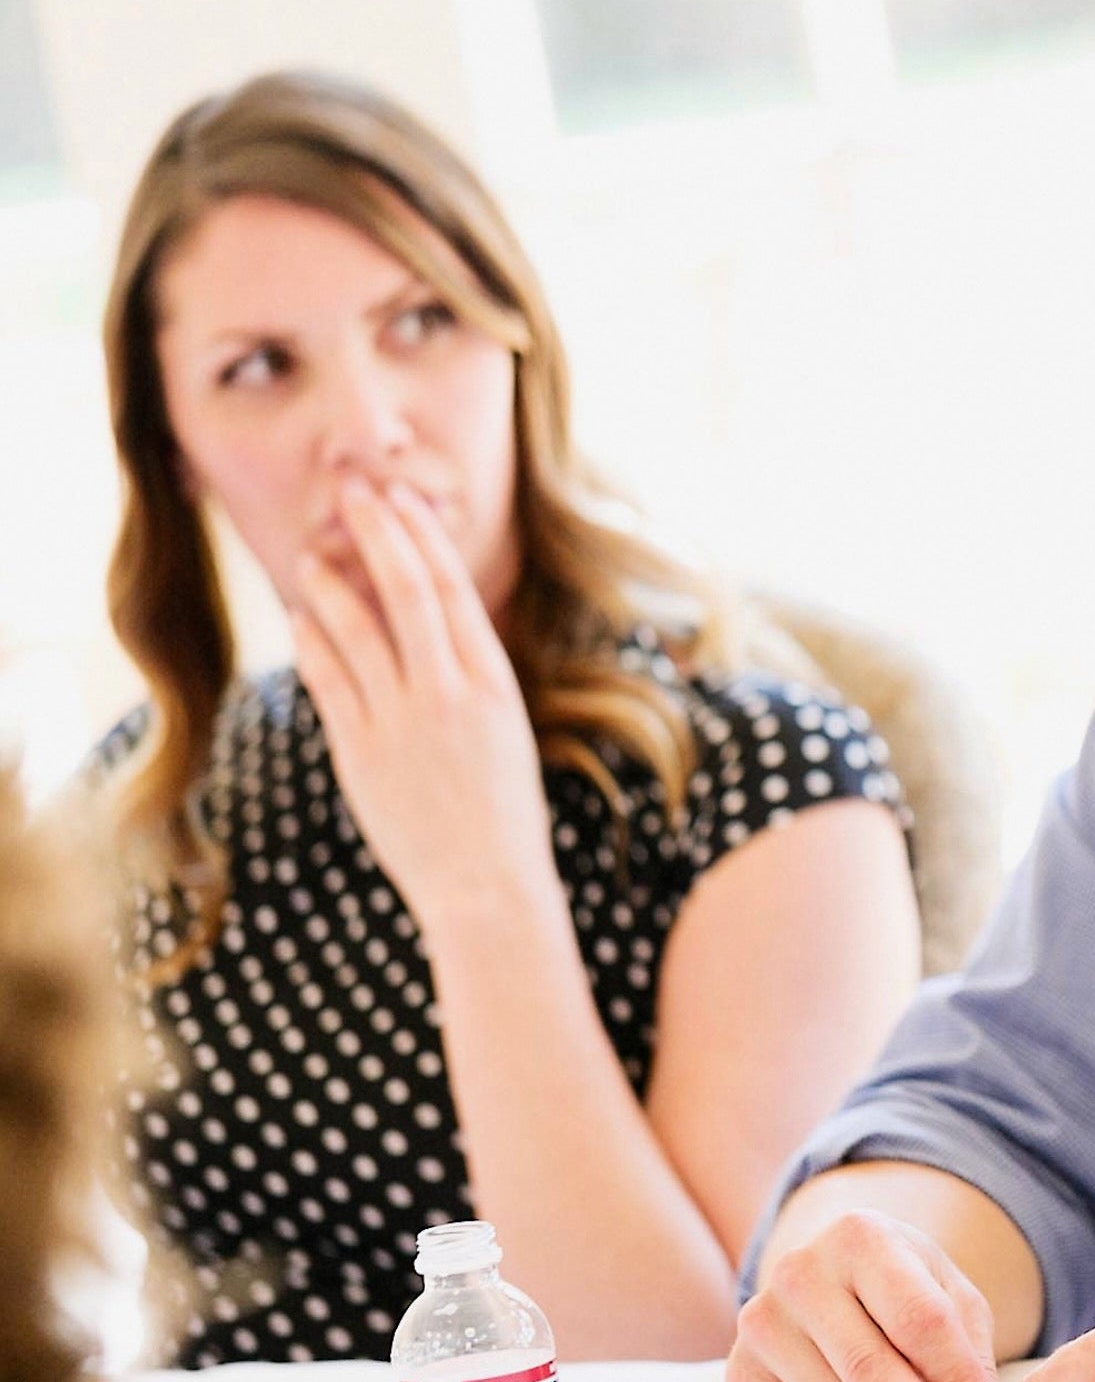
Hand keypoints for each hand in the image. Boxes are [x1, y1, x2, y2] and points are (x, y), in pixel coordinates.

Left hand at [289, 479, 556, 932]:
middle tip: (351, 492)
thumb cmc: (503, 815)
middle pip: (406, 592)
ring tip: (312, 554)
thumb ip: (470, 680)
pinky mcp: (361, 754)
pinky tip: (302, 618)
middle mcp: (447, 695)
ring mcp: (400, 723)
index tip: (400, 500)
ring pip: (357, 630)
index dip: (421, 538)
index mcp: (492, 686)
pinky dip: (312, 642)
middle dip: (377, 534)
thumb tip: (434, 627)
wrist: (487, 888)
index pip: (452, 590)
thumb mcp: (506, 734)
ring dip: (331, 583)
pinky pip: (328, 682)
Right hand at [726, 1209, 1012, 1381]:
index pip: (916, 1319)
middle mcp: (799, 1272)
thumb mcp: (951, 1299)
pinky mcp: (742, 1374)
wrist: (835, 1278)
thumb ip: (974, 1362)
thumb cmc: (904, 1289)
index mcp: (861, 1236)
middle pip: (870, 1370)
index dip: (957, 1381)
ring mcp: (762, 1323)